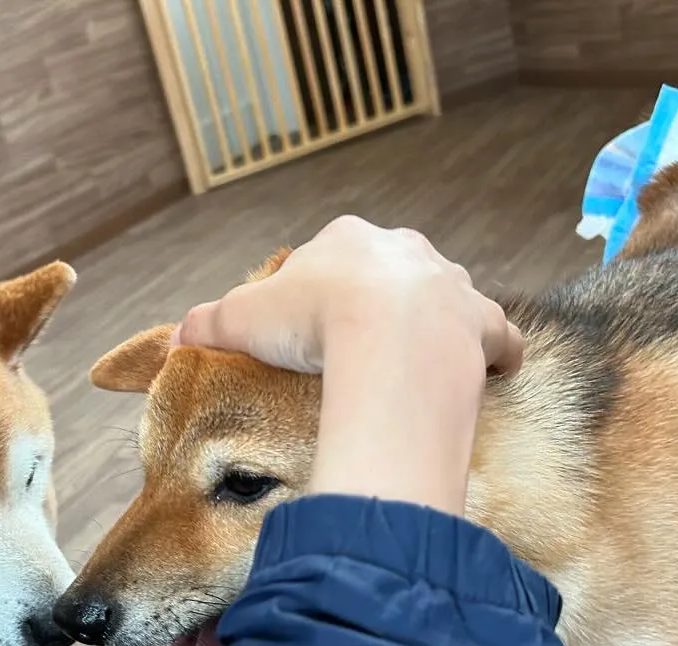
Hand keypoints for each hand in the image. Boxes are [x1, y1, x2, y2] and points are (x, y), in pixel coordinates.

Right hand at [177, 216, 521, 514]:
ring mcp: (453, 287)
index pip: (331, 259)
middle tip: (358, 348)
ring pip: (447, 298)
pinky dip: (495, 356)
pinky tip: (486, 374)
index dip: (318, 292)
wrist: (387, 338)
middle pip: (393, 273)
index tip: (309, 327)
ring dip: (436, 324)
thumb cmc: (312, 319)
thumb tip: (178, 334)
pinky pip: (499, 340)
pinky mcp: (485, 326)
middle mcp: (408, 252)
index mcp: (349, 240)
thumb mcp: (241, 318)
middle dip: (380, 302)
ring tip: (416, 363)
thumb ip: (208, 323)